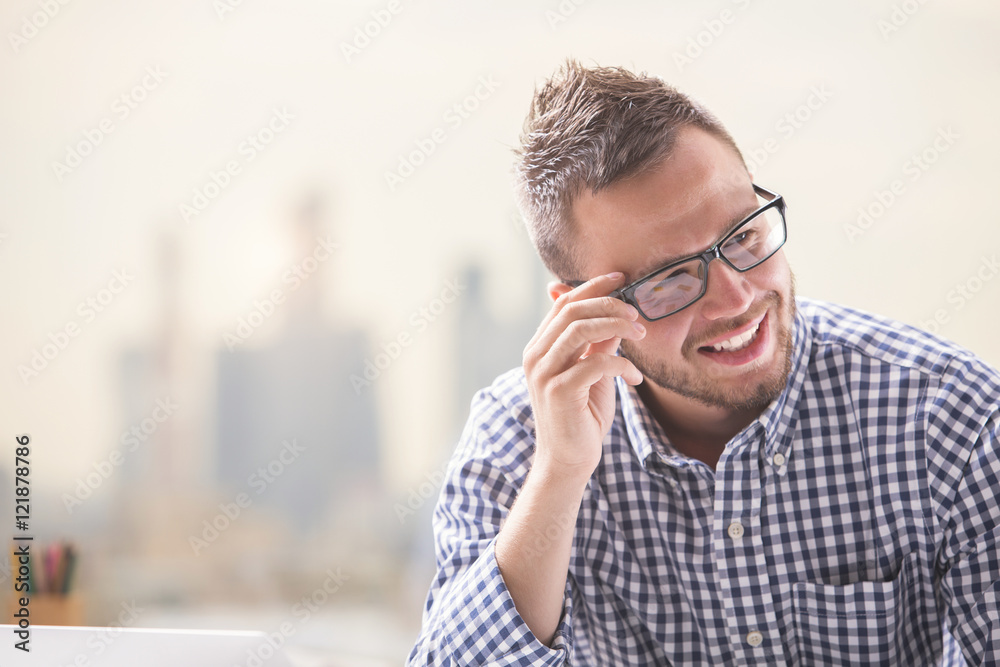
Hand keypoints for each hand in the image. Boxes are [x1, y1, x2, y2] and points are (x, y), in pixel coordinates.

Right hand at [522, 272, 645, 477]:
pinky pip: (596, 363)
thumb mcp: (593, 372)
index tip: (621, 278)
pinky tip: (635, 379)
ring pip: (580, 329)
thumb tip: (619, 314)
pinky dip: (623, 365)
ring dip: (617, 326)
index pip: (564, 304)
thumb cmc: (582, 415)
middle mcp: (535, 356)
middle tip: (638, 315)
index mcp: (540, 347)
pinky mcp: (560, 391)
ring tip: (640, 335)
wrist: (568, 460)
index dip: (593, 286)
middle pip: (572, 310)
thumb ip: (599, 343)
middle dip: (610, 305)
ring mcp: (544, 373)